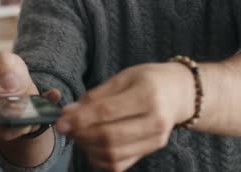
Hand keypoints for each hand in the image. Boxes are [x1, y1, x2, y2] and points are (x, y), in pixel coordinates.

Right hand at [0, 51, 41, 140]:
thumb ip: (2, 63)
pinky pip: (8, 135)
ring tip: (25, 112)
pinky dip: (21, 127)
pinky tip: (29, 119)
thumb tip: (7, 83)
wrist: (21, 86)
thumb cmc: (7, 71)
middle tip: (17, 107)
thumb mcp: (6, 59)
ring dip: (12, 122)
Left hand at [55, 62, 194, 171]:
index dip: (80, 119)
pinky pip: (119, 164)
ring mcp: (155, 140)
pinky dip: (99, 158)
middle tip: (66, 127)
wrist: (179, 93)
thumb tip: (69, 112)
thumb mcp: (124, 77)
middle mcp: (155, 122)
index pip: (107, 112)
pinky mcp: (150, 151)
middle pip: (109, 137)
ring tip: (78, 133)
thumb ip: (96, 95)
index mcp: (147, 96)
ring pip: (113, 154)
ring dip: (87, 147)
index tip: (61, 121)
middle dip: (81, 134)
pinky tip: (91, 144)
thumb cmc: (149, 80)